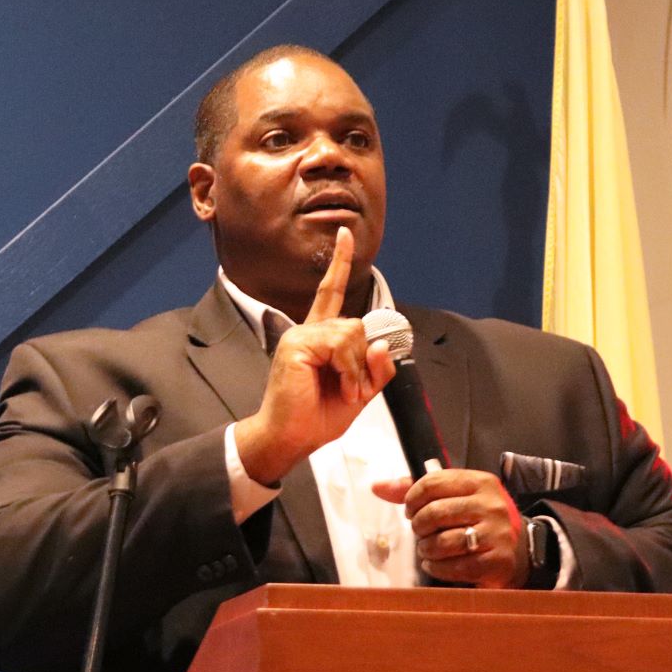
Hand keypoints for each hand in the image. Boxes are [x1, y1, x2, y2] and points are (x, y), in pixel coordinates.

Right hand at [234, 227, 395, 484]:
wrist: (290, 438)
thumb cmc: (317, 417)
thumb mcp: (359, 392)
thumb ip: (375, 369)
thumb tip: (381, 345)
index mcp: (319, 337)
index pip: (331, 292)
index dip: (339, 263)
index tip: (345, 234)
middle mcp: (308, 331)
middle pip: (357, 325)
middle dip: (363, 362)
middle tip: (353, 391)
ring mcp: (301, 336)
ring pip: (352, 333)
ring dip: (356, 369)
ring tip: (345, 391)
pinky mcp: (298, 344)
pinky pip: (340, 345)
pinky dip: (349, 370)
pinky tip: (340, 386)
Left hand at [372, 469, 528, 587]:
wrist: (516, 552)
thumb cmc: (476, 520)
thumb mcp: (454, 498)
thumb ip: (415, 490)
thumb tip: (377, 487)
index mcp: (480, 481)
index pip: (432, 483)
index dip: (411, 499)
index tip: (410, 511)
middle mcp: (491, 504)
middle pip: (434, 513)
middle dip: (419, 526)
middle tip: (421, 533)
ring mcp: (497, 533)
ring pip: (443, 542)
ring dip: (426, 550)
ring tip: (428, 550)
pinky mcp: (498, 560)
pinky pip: (455, 567)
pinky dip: (437, 568)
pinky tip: (436, 565)